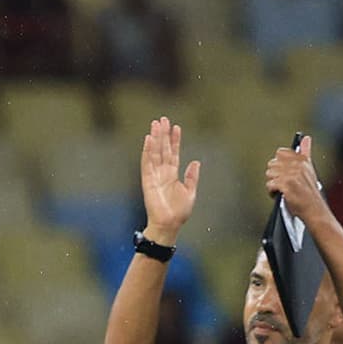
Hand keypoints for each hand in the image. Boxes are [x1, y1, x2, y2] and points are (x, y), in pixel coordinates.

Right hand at [139, 115, 198, 241]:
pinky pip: (146, 162)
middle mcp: (163, 172)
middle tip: (163, 119)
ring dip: (155, 138)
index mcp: (173, 174)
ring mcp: (154, 175)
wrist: (169, 224)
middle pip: (163, 149)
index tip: (176, 127)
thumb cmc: (179, 211)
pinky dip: (147, 150)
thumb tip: (195, 162)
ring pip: (155, 152)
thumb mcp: (190, 192)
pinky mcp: (147, 180)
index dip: (175, 140)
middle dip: (163, 134)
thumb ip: (191, 176)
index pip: (174, 153)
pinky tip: (148, 139)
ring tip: (155, 124)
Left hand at [261, 135, 331, 230]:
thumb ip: (306, 153)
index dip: (279, 163)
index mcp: (302, 161)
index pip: (281, 153)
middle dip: (275, 174)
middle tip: (283, 183)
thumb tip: (306, 138)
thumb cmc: (310, 192)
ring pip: (269, 174)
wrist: (314, 210)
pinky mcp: (286, 186)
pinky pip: (270, 184)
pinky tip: (280, 194)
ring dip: (273, 183)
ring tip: (282, 189)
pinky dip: (272, 192)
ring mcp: (292, 176)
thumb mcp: (309, 170)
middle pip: (272, 163)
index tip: (283, 171)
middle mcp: (297, 166)